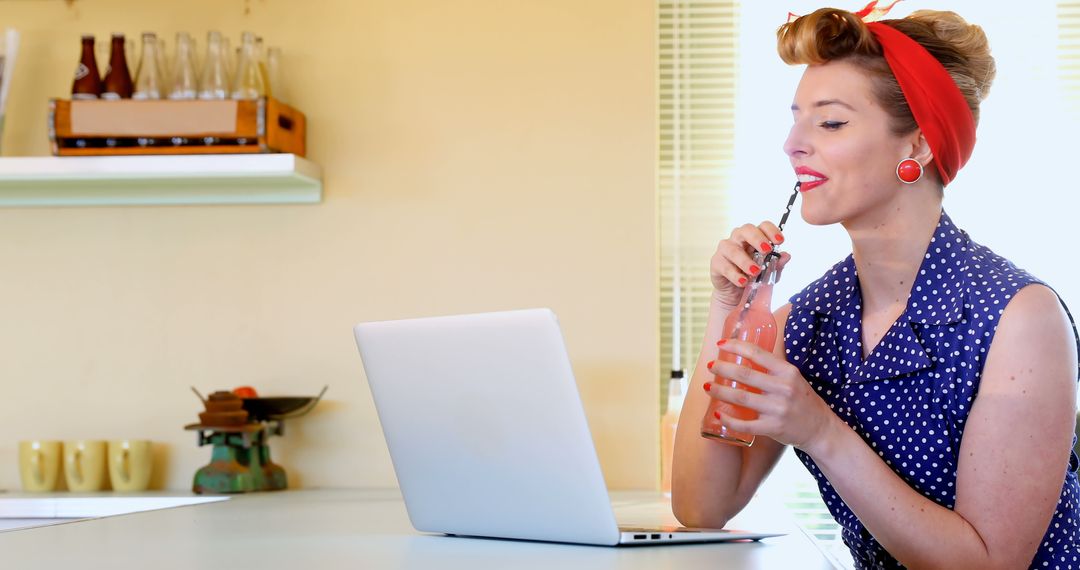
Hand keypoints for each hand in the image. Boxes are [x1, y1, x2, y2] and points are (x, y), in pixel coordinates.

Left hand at [705, 338, 836, 452]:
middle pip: (744, 374)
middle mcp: (783, 388)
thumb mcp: (793, 378)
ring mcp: (778, 409)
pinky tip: (718, 414)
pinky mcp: (773, 428)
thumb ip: (772, 369)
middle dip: (722, 368)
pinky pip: (745, 424)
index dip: (736, 346)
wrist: (821, 429)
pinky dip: (728, 420)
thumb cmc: (802, 400)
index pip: (758, 353)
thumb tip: (743, 355)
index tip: (720, 344)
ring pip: (741, 397)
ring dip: (720, 391)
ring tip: (708, 387)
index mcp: (787, 372)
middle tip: (710, 365)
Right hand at [710, 222, 790, 305]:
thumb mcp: (769, 272)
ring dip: (745, 260)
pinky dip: (735, 275)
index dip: (772, 231)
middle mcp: (738, 239)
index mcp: (754, 237)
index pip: (763, 226)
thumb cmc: (752, 276)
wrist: (735, 293)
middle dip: (757, 238)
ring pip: (733, 249)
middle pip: (746, 230)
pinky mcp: (716, 263)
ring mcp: (725, 250)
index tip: (780, 241)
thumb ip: (777, 264)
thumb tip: (786, 256)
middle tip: (766, 250)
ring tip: (755, 271)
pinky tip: (743, 282)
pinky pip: (724, 266)